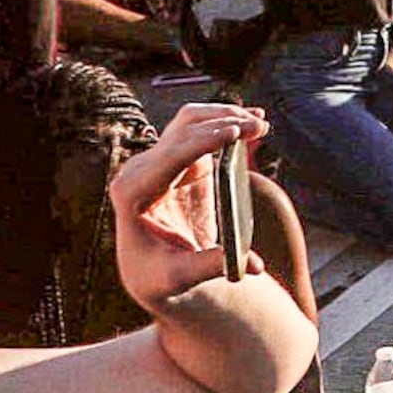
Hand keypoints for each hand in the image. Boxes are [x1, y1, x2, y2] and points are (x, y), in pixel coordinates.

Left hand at [108, 97, 268, 311]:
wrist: (150, 269)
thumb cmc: (159, 274)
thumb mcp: (181, 275)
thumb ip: (213, 265)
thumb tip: (253, 264)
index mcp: (131, 193)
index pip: (170, 156)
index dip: (202, 141)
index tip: (234, 133)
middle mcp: (140, 170)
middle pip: (184, 131)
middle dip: (223, 124)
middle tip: (261, 126)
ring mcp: (158, 161)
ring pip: (192, 122)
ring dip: (225, 117)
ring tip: (260, 121)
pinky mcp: (178, 161)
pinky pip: (201, 132)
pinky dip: (226, 124)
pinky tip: (252, 123)